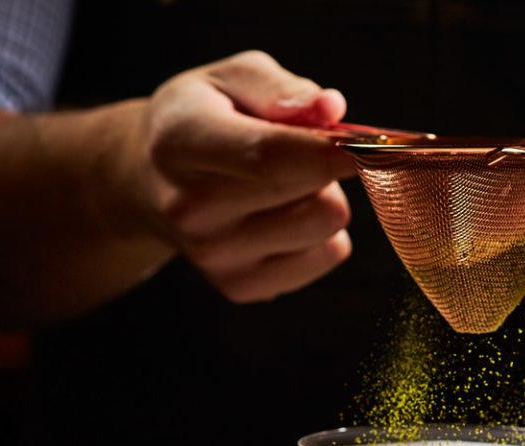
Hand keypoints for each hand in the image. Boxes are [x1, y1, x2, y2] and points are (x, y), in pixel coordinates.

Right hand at [138, 51, 355, 301]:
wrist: (149, 178)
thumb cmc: (202, 117)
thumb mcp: (230, 78)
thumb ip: (281, 88)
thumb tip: (331, 111)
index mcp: (182, 144)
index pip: (268, 157)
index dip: (331, 152)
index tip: (374, 144)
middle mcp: (190, 210)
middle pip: (313, 195)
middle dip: (327, 163)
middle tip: (298, 147)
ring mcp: (214, 257)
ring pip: (328, 226)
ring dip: (322, 197)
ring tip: (280, 183)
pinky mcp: (241, 288)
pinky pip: (328, 255)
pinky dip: (320, 234)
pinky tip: (278, 215)